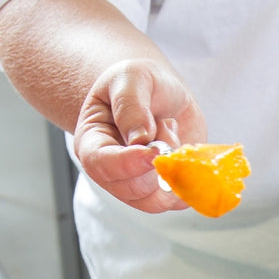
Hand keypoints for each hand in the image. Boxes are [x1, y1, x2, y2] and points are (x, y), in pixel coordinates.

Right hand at [73, 59, 207, 212]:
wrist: (162, 96)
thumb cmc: (139, 85)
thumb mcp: (131, 77)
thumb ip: (131, 104)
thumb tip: (140, 139)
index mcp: (91, 143)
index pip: (100, 164)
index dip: (128, 163)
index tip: (153, 151)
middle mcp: (111, 173)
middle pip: (132, 189)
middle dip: (157, 161)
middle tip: (165, 124)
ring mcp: (137, 188)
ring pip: (157, 200)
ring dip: (173, 167)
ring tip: (169, 131)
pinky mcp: (163, 193)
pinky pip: (178, 200)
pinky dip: (188, 176)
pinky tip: (181, 148)